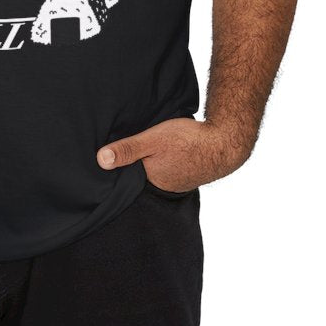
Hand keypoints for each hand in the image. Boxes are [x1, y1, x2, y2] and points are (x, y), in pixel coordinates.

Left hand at [96, 118, 253, 190]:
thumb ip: (128, 149)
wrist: (224, 142)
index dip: (116, 170)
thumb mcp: (152, 140)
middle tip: (119, 154)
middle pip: (139, 177)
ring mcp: (176, 181)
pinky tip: (162, 153)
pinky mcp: (186, 173)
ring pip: (154, 173)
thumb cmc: (188, 140)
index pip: (126, 179)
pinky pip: (168, 169)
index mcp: (151, 181)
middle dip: (131, 168)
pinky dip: (162, 162)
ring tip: (140, 153)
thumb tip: (100, 160)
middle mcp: (163, 186)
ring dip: (149, 164)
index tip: (103, 162)